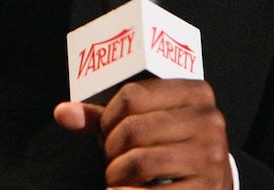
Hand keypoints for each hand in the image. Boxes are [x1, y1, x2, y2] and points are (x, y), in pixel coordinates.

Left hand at [55, 79, 231, 188]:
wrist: (209, 184)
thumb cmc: (169, 147)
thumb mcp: (146, 123)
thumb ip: (105, 117)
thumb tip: (62, 113)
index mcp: (197, 93)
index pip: (134, 94)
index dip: (109, 116)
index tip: (107, 131)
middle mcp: (210, 121)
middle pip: (133, 128)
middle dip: (111, 148)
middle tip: (112, 157)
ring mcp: (211, 156)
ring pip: (138, 161)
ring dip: (116, 174)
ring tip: (118, 177)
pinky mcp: (208, 189)